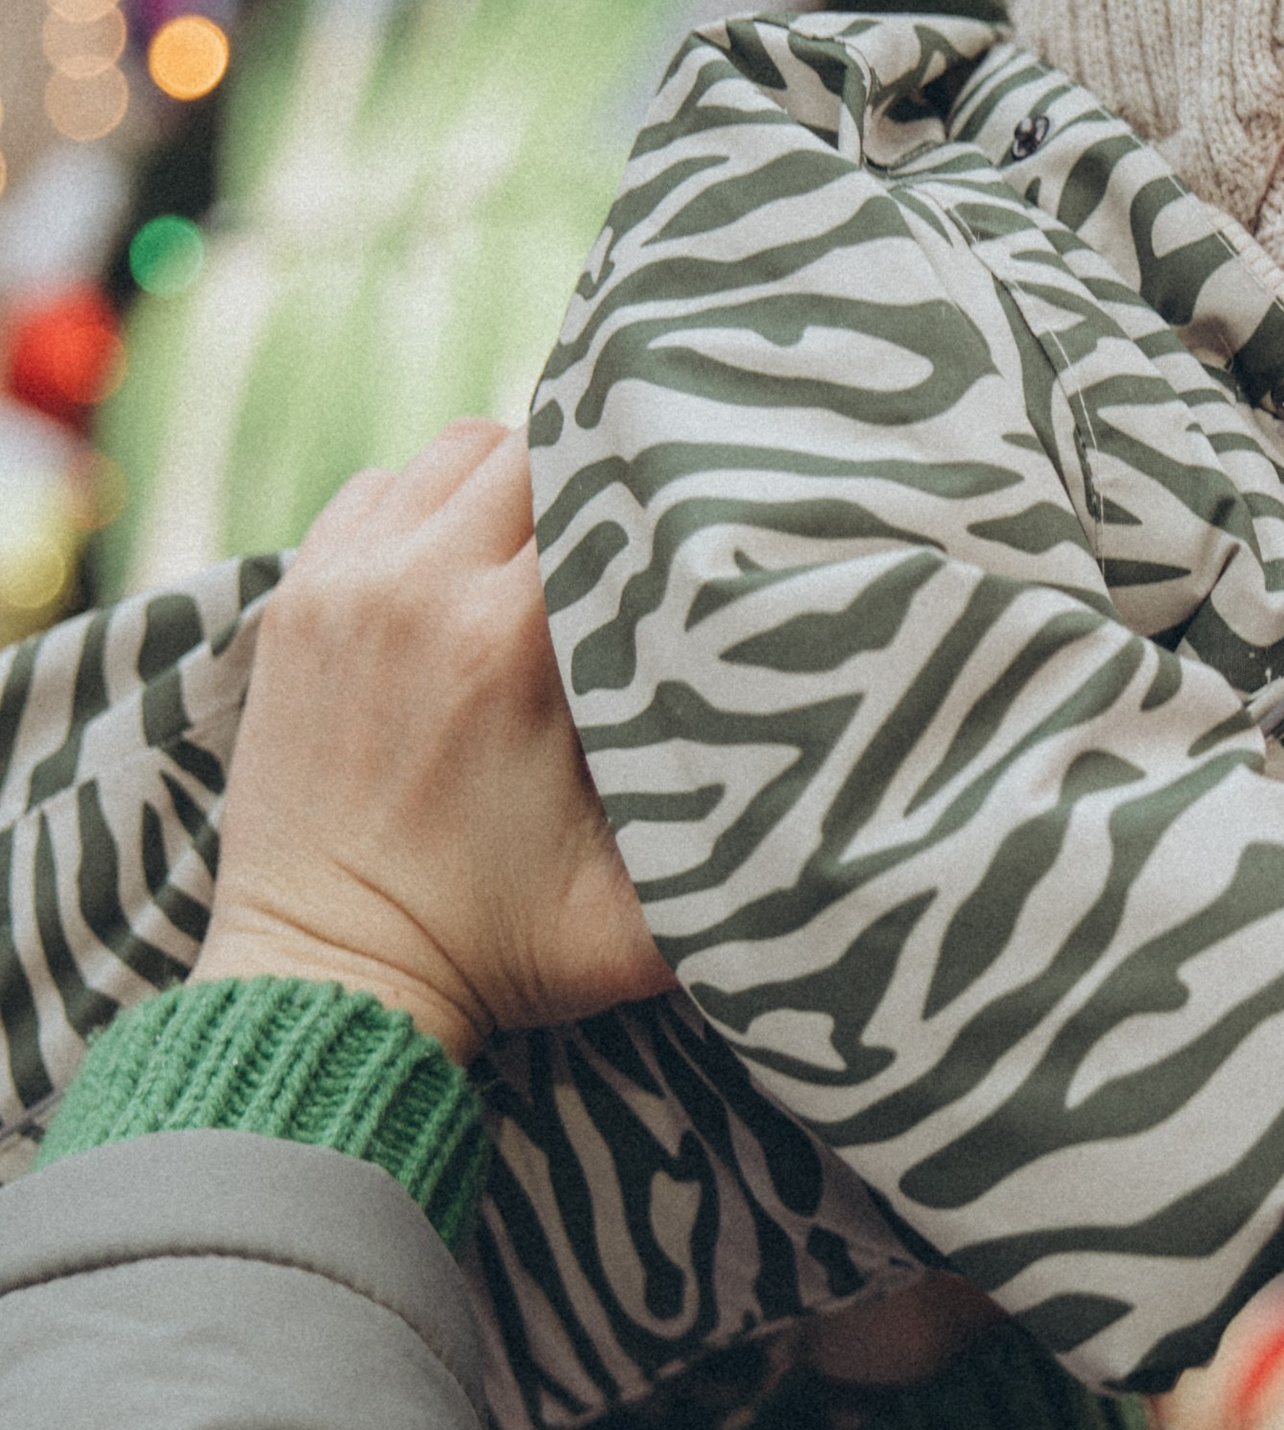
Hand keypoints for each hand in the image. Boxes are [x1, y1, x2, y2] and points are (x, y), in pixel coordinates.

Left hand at [197, 419, 674, 1061]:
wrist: (331, 981)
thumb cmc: (495, 955)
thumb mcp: (640, 924)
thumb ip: (736, 853)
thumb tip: (841, 785)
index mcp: (509, 643)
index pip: (609, 493)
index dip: (670, 493)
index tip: (715, 517)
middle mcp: (418, 586)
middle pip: (534, 449)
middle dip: (597, 478)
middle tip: (644, 530)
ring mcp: (344, 583)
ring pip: (456, 453)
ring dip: (514, 483)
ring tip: (561, 543)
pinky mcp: (296, 600)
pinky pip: (379, 491)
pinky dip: (430, 508)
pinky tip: (469, 567)